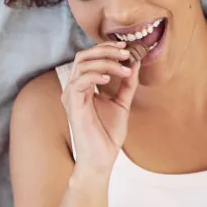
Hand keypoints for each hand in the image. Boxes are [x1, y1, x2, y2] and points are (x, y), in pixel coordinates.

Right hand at [61, 42, 140, 173]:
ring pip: (82, 64)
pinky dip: (95, 75)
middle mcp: (74, 89)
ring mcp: (71, 96)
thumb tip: (134, 63)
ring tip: (124, 69)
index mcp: (83, 87)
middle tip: (125, 53)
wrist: (101, 158)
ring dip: (106, 62)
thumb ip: (127, 85)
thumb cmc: (107, 135)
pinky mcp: (73, 105)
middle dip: (106, 51)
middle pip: (83, 56)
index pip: (90, 58)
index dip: (106, 49)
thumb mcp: (122, 104)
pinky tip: (109, 79)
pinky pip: (79, 81)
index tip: (125, 48)